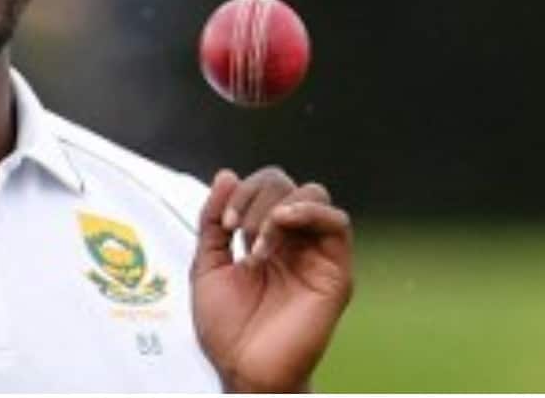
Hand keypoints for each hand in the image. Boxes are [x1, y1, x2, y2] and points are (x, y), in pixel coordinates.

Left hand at [191, 169, 353, 392]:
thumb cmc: (226, 329)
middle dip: (254, 198)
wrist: (243, 370)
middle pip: (287, 184)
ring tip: (255, 242)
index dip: (241, 193)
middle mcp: (294, 243)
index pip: (265, 187)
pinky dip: (309, 212)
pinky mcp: (335, 272)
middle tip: (236, 233)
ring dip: (276, 207)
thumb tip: (226, 174)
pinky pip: (338, 223)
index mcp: (265, 240)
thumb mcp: (206, 266)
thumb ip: (212, 222)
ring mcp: (316, 255)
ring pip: (313, 195)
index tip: (222, 226)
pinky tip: (281, 225)